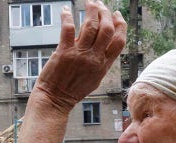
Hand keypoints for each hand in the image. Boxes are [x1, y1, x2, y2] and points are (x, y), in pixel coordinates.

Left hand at [34, 0, 126, 114]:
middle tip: (100, 5)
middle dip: (105, 13)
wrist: (55, 100)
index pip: (119, 41)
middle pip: (107, 29)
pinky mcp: (64, 53)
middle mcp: (94, 59)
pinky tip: (66, 9)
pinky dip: (67, 16)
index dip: (120, 25)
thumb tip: (100, 38)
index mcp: (103, 65)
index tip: (117, 15)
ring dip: (91, 10)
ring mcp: (79, 55)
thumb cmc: (73, 90)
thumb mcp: (94, 77)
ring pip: (90, 26)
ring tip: (89, 2)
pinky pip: (68, 29)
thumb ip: (100, 60)